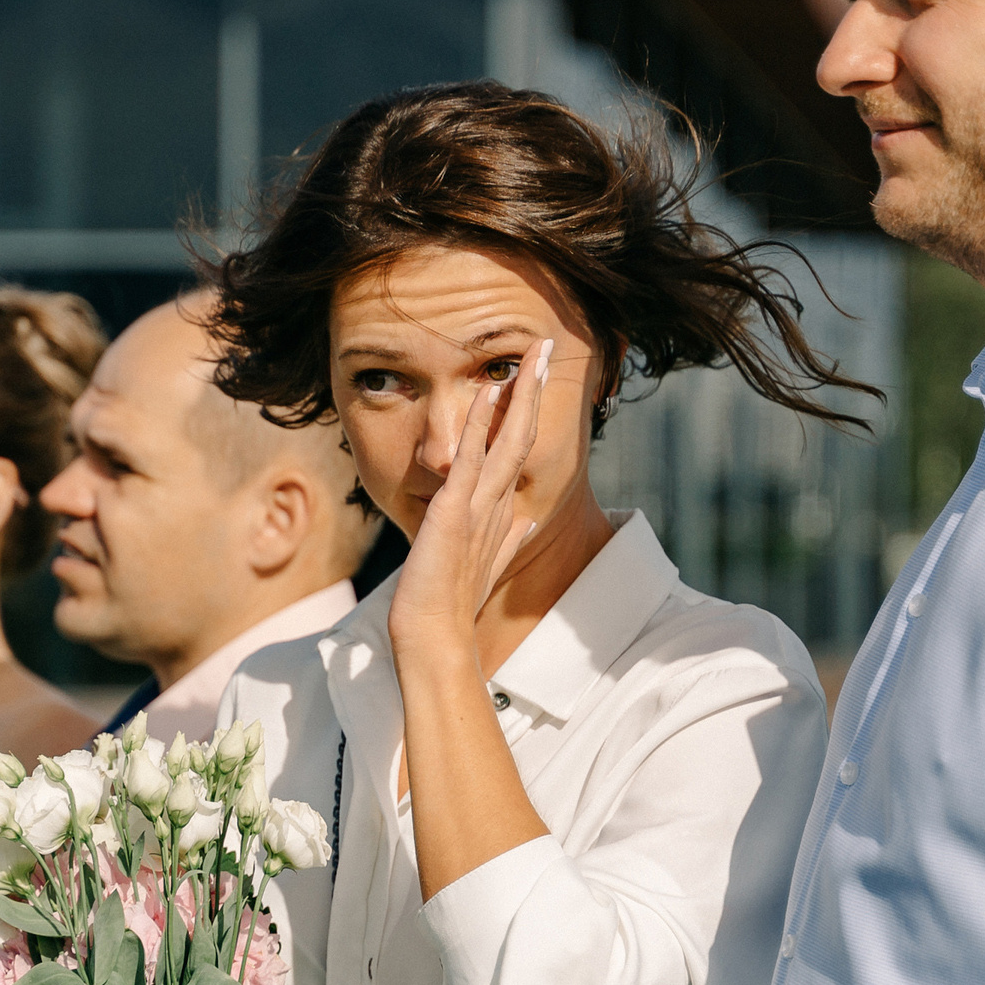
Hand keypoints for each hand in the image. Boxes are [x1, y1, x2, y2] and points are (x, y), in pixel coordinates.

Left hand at [388, 339, 551, 649]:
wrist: (436, 636)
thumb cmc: (451, 604)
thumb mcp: (484, 565)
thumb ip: (507, 541)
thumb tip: (526, 525)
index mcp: (502, 512)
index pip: (519, 450)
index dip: (529, 411)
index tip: (535, 378)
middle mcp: (499, 504)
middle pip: (523, 435)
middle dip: (536, 390)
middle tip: (548, 348)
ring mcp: (481, 507)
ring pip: (508, 440)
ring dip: (521, 395)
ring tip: (534, 355)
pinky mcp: (457, 512)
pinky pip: (472, 459)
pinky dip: (482, 424)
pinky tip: (489, 390)